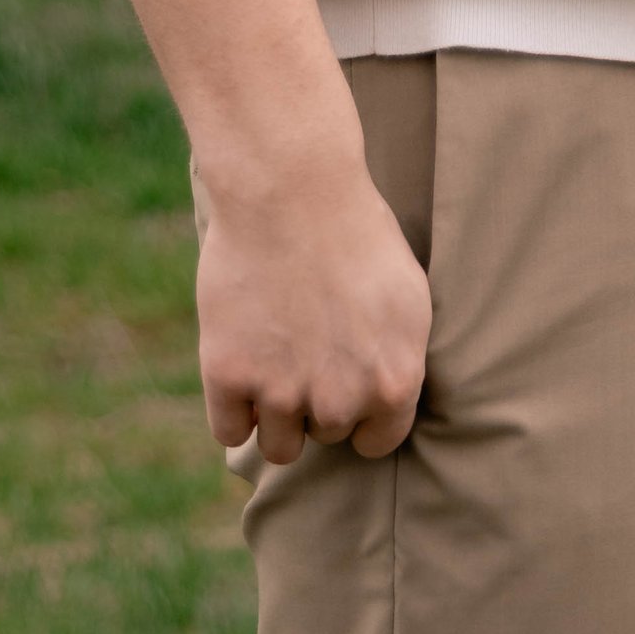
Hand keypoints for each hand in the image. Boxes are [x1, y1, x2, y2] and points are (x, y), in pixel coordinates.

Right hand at [196, 148, 431, 464]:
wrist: (290, 187)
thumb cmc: (354, 230)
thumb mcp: (406, 297)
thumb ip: (397, 360)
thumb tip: (386, 399)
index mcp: (393, 383)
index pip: (376, 442)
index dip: (360, 413)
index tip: (344, 380)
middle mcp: (340, 400)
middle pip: (324, 434)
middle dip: (316, 398)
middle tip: (305, 341)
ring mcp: (281, 392)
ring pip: (277, 445)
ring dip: (274, 413)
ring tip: (273, 356)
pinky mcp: (228, 377)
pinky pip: (228, 431)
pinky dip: (232, 406)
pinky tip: (239, 363)